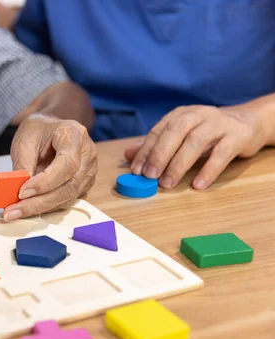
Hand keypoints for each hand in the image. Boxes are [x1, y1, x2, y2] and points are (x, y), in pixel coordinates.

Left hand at [4, 114, 97, 220]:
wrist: (47, 131)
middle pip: (69, 185)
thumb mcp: (25, 142)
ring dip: (41, 207)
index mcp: (74, 135)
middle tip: (15, 209)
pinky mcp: (83, 184)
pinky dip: (46, 207)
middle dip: (40, 202)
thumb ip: (23, 166)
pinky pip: (67, 200)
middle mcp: (87, 153)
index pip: (66, 164)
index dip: (45, 182)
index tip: (22, 192)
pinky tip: (28, 207)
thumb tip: (18, 191)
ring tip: (16, 210)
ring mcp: (88, 170)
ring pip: (68, 197)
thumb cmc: (38, 132)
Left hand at [125, 105, 265, 189]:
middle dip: (159, 155)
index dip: (146, 151)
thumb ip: (156, 144)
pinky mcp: (237, 136)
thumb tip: (127, 155)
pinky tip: (198, 185)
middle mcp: (198, 115)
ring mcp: (219, 124)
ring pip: (196, 142)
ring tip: (167, 183)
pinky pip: (222, 153)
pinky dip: (209, 170)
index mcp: (181, 115)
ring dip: (179, 164)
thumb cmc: (207, 131)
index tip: (136, 170)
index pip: (159, 131)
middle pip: (175, 132)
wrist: (248, 122)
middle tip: (149, 176)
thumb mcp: (181, 134)